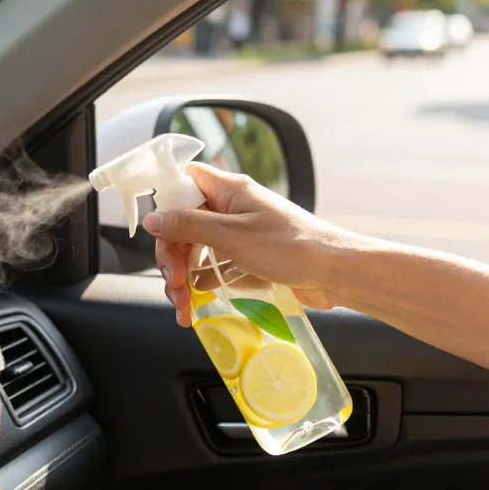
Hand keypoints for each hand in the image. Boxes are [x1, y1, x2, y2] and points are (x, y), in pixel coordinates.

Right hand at [145, 163, 368, 325]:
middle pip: (183, 224)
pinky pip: (213, 270)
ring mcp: (239, 236)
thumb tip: (151, 219)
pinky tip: (195, 308)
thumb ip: (188, 226)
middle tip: (172, 284)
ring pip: (196, 251)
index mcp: (228, 191)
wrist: (337, 275)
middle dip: (171, 257)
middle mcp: (231, 209)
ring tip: (182, 307)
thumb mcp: (232, 236)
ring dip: (182, 278)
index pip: (183, 181)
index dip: (164, 202)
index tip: (154, 232)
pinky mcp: (248, 260)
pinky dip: (201, 288)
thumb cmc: (291, 248)